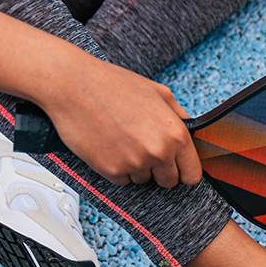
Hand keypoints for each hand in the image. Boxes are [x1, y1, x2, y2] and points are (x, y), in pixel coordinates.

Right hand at [38, 62, 202, 188]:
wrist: (73, 85)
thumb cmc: (113, 85)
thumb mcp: (158, 93)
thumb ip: (179, 115)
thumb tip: (190, 130)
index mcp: (176, 134)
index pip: (192, 174)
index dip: (184, 171)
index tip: (177, 167)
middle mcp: (159, 152)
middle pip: (169, 181)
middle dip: (160, 169)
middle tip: (144, 149)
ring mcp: (134, 163)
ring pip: (143, 180)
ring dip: (136, 166)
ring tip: (123, 140)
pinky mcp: (111, 170)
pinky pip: (122, 180)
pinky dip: (117, 168)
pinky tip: (110, 145)